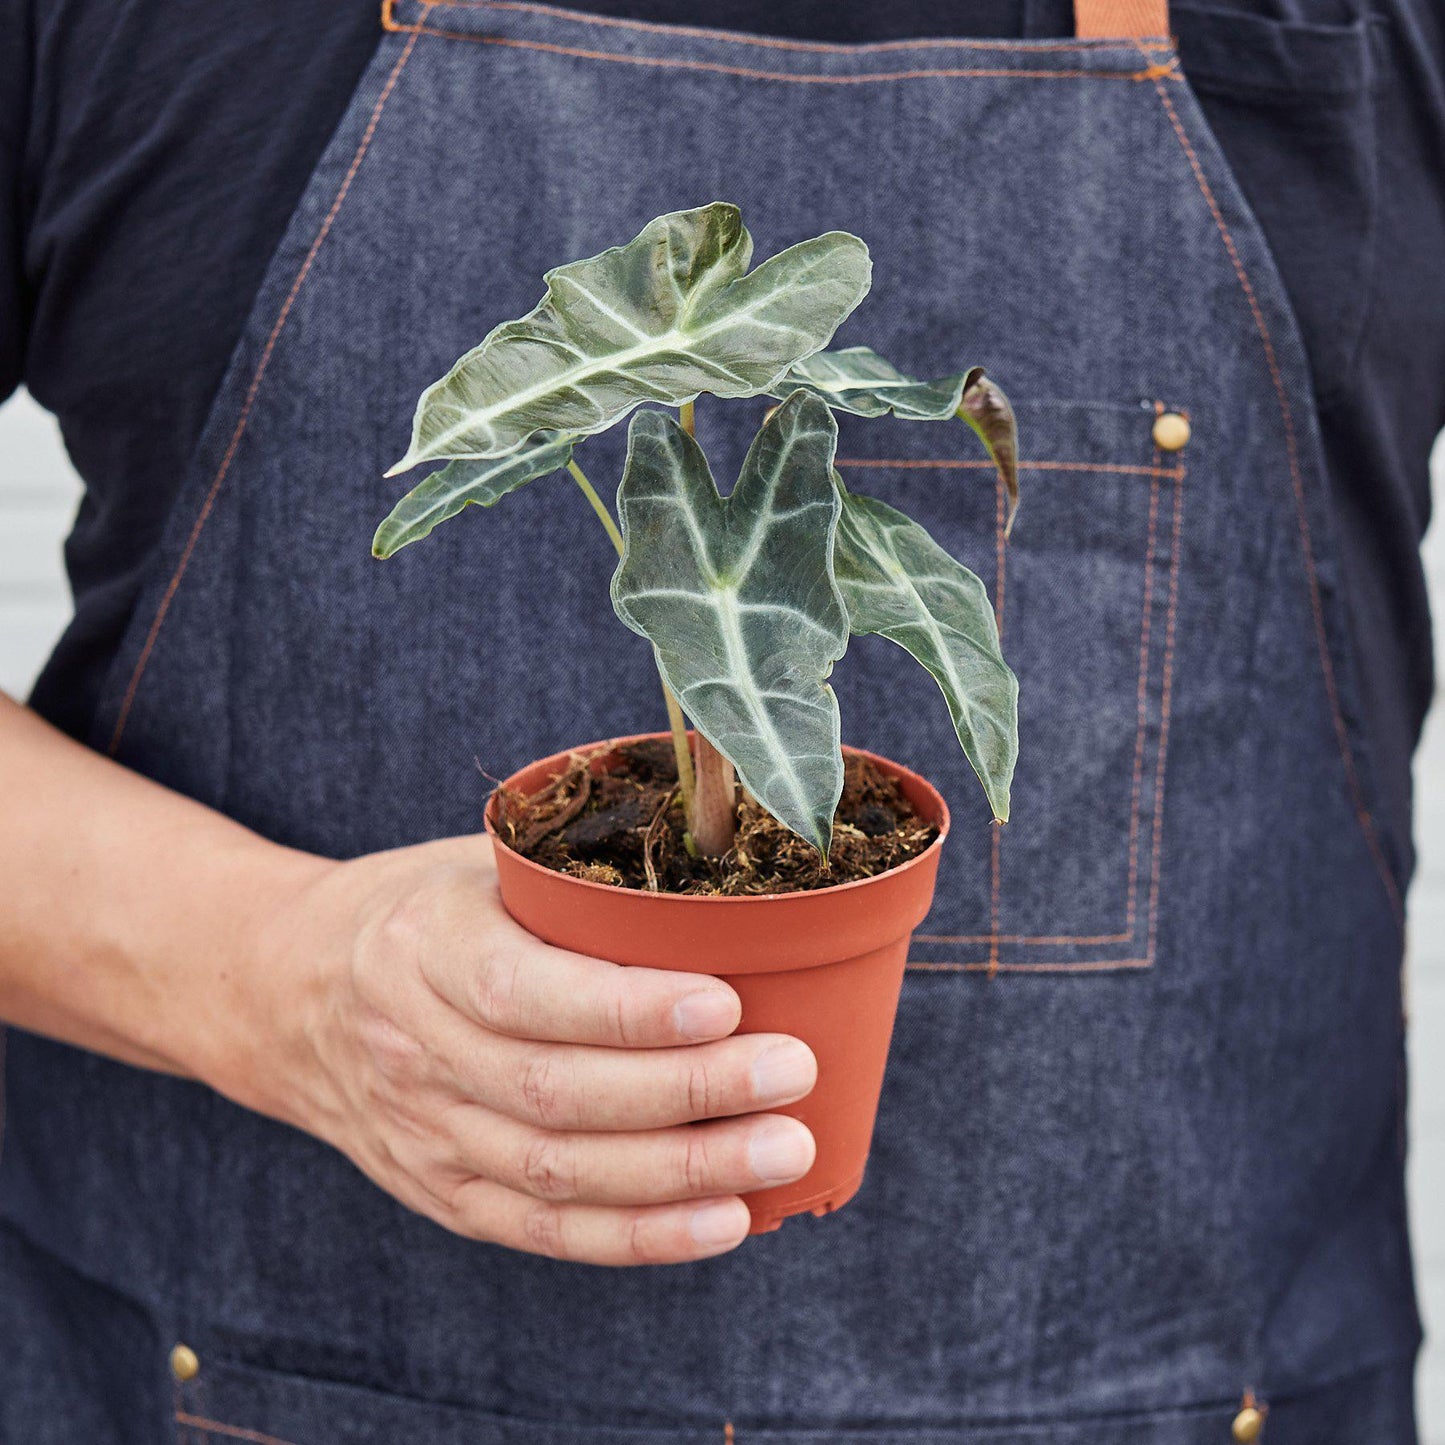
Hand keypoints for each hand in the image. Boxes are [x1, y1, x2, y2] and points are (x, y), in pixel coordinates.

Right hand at [230, 835, 816, 1266]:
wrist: (286, 991)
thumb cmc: (419, 909)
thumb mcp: (476, 861)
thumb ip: (575, 873)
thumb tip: (721, 867)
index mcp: (425, 946)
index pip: (525, 992)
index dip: (628, 1010)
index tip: (726, 1004)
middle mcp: (416, 1047)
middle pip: (555, 1093)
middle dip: (688, 1092)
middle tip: (790, 1074)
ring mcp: (424, 1131)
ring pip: (557, 1172)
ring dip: (682, 1173)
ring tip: (782, 1151)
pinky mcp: (441, 1190)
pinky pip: (542, 1229)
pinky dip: (638, 1236)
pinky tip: (724, 1220)